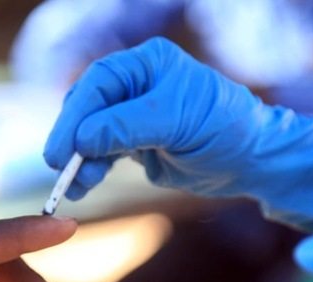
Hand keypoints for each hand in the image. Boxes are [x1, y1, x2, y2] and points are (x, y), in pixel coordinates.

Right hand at [45, 37, 312, 232]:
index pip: (98, 84)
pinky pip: (102, 153)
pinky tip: (84, 185)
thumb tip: (81, 139)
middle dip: (72, 138)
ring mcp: (132, 115)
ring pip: (90, 134)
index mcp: (146, 64)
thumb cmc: (224, 129)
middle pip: (88, 108)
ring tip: (76, 186)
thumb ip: (126, 127)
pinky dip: (91, 169)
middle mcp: (135, 85)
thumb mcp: (176, 122)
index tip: (62, 147)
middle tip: (59, 168)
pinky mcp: (134, 142)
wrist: (252, 160)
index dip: (75, 115)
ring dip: (80, 159)